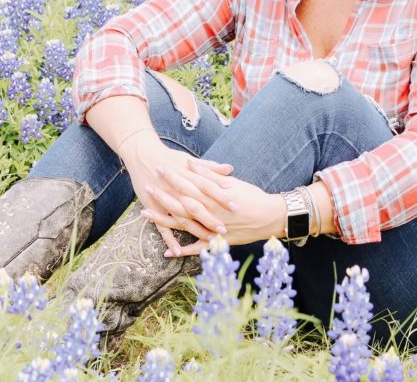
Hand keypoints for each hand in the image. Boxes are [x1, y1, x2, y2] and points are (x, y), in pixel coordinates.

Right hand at [123, 139, 235, 253]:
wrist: (143, 154)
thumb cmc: (169, 157)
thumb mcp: (190, 160)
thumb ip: (210, 167)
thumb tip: (230, 168)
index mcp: (188, 177)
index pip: (209, 188)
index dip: (222, 197)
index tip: (236, 206)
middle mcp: (177, 190)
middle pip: (197, 206)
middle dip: (211, 219)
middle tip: (225, 230)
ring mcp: (165, 200)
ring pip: (183, 219)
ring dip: (197, 231)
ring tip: (211, 240)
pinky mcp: (154, 208)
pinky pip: (161, 227)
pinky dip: (169, 240)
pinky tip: (177, 252)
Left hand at [140, 158, 286, 256]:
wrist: (271, 218)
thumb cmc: (252, 197)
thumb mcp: (232, 183)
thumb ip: (209, 175)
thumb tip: (190, 163)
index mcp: (213, 198)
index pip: (188, 184)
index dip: (173, 176)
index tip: (159, 167)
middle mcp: (209, 214)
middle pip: (181, 204)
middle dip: (163, 195)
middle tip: (147, 186)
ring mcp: (211, 230)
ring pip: (183, 225)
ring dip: (163, 220)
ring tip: (145, 214)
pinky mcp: (216, 243)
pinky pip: (196, 249)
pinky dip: (182, 251)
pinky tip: (166, 252)